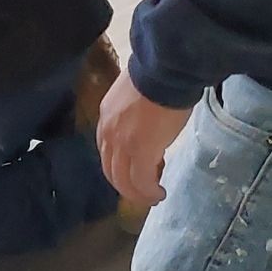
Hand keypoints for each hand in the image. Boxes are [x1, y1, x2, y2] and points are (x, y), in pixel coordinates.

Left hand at [96, 70, 192, 206]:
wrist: (165, 72)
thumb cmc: (158, 77)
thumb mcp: (137, 96)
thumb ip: (135, 114)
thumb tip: (148, 125)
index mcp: (106, 117)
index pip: (107, 149)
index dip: (119, 164)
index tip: (134, 171)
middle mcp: (108, 133)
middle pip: (111, 169)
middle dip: (125, 185)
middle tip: (141, 193)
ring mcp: (122, 144)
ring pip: (123, 180)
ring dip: (137, 193)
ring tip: (152, 198)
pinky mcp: (140, 152)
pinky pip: (141, 181)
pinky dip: (148, 192)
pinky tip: (158, 194)